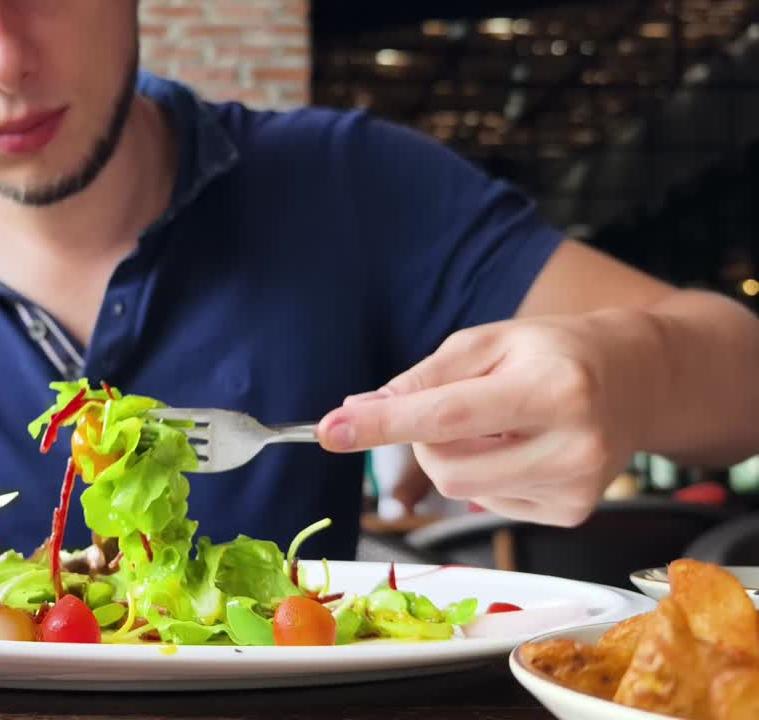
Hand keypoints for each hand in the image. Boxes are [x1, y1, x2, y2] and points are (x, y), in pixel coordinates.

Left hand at [318, 310, 663, 525]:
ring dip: (454, 456)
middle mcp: (572, 444)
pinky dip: (484, 475)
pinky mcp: (571, 514)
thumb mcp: (487, 343)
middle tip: (457, 406)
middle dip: (425, 438)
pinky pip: (486, 502)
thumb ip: (421, 379)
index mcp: (551, 388)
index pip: (447, 416)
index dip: (383, 424)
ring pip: (459, 488)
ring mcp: (576, 488)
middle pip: (445, 465)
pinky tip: (520, 448)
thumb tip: (357, 412)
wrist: (639, 378)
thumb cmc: (553, 352)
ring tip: (498, 423)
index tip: (330, 429)